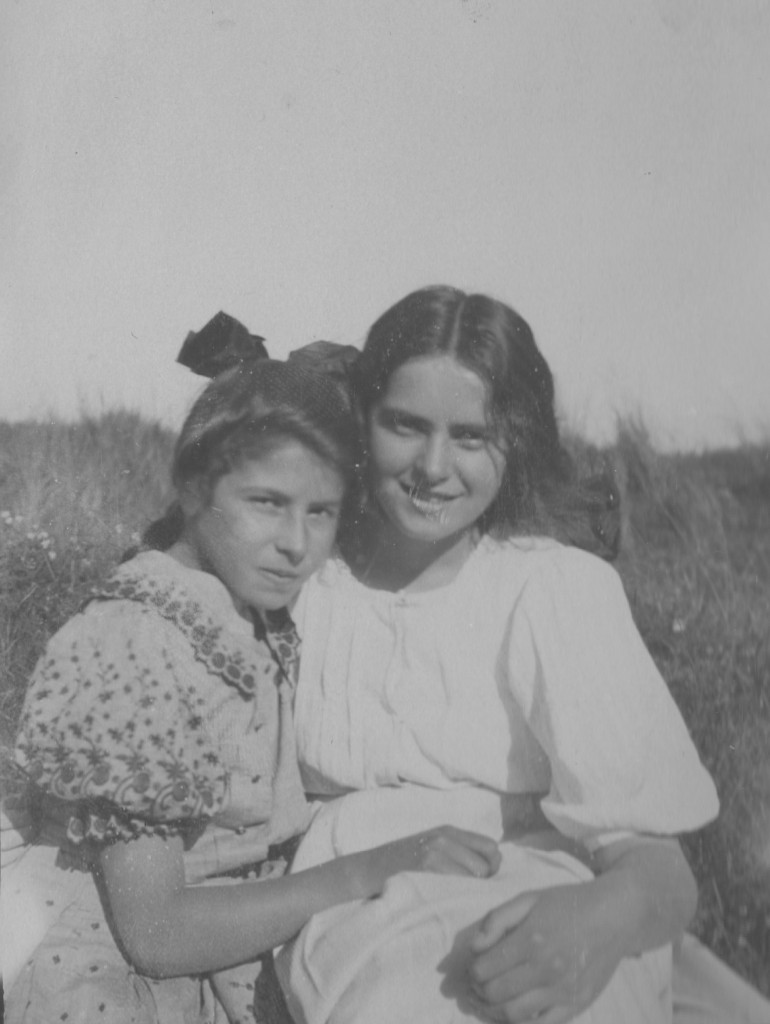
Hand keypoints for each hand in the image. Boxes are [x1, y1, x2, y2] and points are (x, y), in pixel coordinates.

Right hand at [361, 826, 500, 894]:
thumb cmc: (401, 865)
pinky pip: (458, 885)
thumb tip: (492, 870)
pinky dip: (458, 896)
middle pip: (487, 865)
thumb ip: (458, 852)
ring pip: (476, 877)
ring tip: (457, 900)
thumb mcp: (431, 848)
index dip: (493, 867)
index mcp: (448, 831)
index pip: (491, 847)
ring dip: (471, 892)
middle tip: (468, 896)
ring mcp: (434, 852)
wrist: (367, 871)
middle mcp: (444, 838)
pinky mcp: (426, 868)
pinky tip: (446, 902)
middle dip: (483, 884)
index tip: (482, 882)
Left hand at [467, 883, 622, 1023]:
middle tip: (478, 985)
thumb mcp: (529, 898)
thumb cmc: (567, 904)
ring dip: (494, 1010)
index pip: (484, 970)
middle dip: (479, 991)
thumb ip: (497, 920)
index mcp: (530, 940)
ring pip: (514, 1015)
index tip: (473, 967)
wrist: (613, 915)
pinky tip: (515, 1011)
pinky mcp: (577, 1005)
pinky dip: (522, 1023)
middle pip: (495, 994)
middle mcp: (546, 969)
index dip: (472, 972)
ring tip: (491, 1000)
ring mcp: (562, 991)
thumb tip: (474, 947)